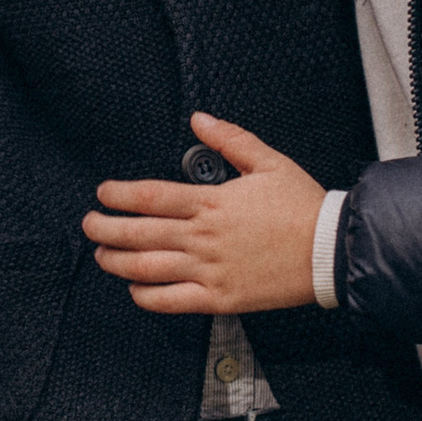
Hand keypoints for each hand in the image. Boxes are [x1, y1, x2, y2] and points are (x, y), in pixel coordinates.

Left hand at [84, 113, 325, 314]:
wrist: (331, 250)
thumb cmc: (303, 206)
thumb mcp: (269, 162)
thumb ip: (230, 140)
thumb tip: (200, 120)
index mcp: (212, 202)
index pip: (151, 196)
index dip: (119, 195)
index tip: (103, 194)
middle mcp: (204, 237)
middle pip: (140, 233)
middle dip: (107, 228)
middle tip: (91, 224)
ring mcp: (210, 270)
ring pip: (148, 268)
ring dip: (118, 262)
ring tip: (102, 256)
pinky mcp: (221, 298)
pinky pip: (173, 301)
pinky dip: (148, 297)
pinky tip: (136, 290)